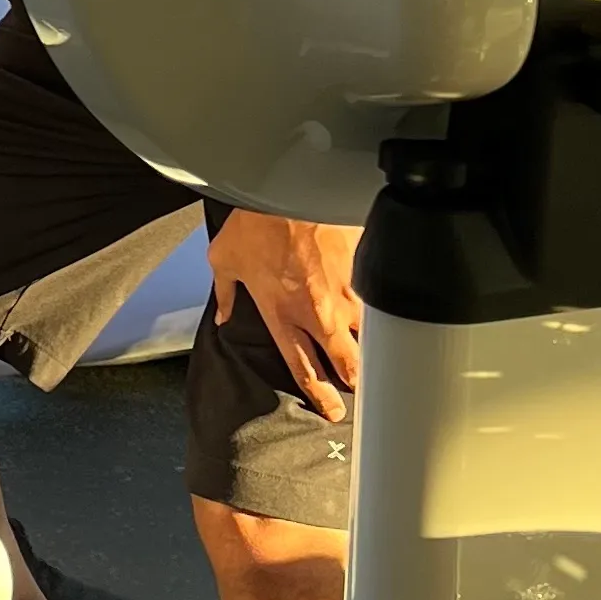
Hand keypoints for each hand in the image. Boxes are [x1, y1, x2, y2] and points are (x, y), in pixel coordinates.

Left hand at [209, 210, 363, 421]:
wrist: (288, 188)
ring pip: (366, 334)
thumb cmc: (253, 224)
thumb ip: (227, 295)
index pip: (304, 369)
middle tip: (359, 388)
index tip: (332, 412)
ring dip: (367, 344)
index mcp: (282, 315)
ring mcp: (345, 293)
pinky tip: (375, 304)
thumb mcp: (224, 259)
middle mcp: (318, 313)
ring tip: (372, 349)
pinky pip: (372, 296)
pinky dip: (372, 304)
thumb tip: (224, 318)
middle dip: (355, 381)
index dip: (320, 397)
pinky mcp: (362, 270)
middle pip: (348, 363)